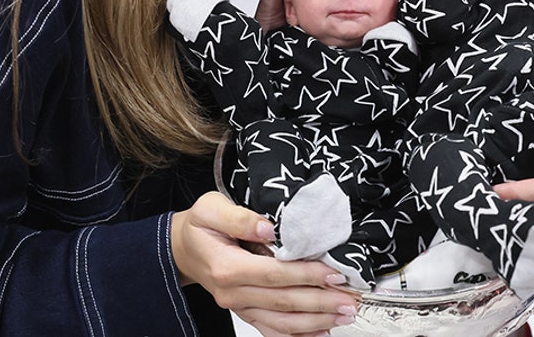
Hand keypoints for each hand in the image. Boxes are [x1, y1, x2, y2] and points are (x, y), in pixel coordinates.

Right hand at [172, 192, 359, 335]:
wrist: (183, 249)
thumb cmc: (200, 227)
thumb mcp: (211, 208)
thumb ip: (240, 217)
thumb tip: (269, 229)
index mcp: (227, 267)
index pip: (275, 274)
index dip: (307, 275)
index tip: (335, 274)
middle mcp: (234, 293)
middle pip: (284, 301)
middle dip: (321, 302)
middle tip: (351, 299)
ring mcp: (239, 306)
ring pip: (282, 322)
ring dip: (316, 321)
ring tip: (344, 315)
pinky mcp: (246, 312)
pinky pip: (272, 330)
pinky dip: (298, 335)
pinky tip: (321, 331)